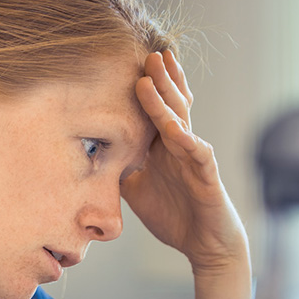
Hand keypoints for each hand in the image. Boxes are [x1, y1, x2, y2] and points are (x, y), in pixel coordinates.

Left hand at [121, 51, 247, 273]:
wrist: (203, 244)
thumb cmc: (172, 213)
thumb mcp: (135, 189)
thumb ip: (119, 169)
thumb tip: (91, 157)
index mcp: (163, 147)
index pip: (156, 110)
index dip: (148, 88)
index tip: (131, 63)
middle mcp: (179, 147)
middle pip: (170, 106)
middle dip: (158, 79)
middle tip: (146, 53)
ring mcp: (194, 159)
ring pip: (181, 122)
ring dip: (166, 100)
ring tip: (152, 76)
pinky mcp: (207, 177)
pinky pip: (198, 155)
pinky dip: (187, 141)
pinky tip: (174, 128)